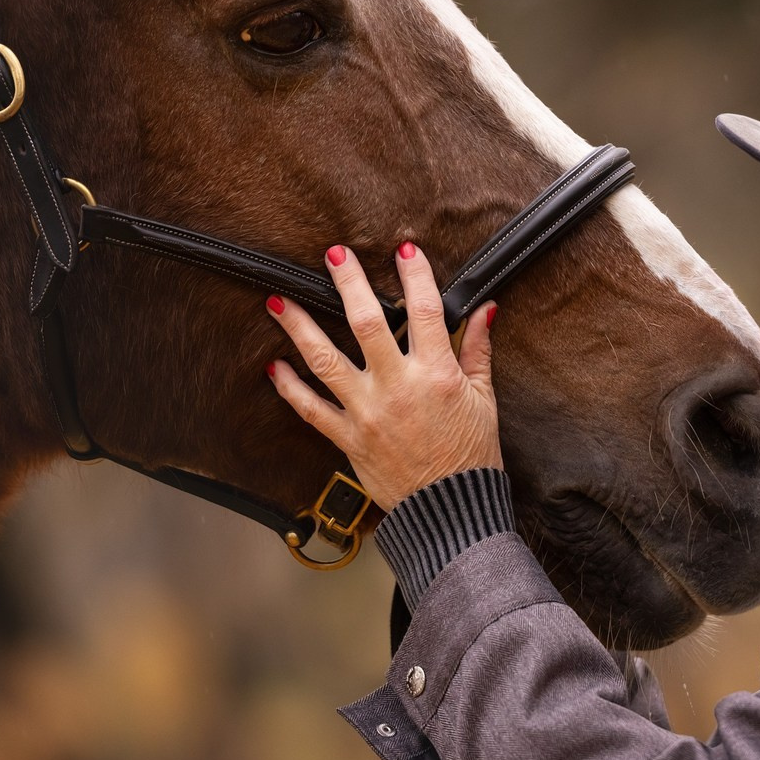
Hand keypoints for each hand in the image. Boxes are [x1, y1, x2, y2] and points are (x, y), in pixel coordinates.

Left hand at [266, 242, 501, 508]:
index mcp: (436, 374)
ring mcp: (368, 412)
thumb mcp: (484, 399)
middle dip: (348, 284)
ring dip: (299, 328)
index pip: (424, 311)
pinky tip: (274, 366)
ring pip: (326, 361)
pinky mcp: (349, 439)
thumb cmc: (471, 457)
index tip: (405, 250)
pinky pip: (311, 410)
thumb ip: (478, 351)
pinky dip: (290, 388)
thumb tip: (485, 310)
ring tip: (278, 302)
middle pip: (366, 324)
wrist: (450, 510)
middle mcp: (398, 387)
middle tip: (333, 255)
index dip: (415, 276)